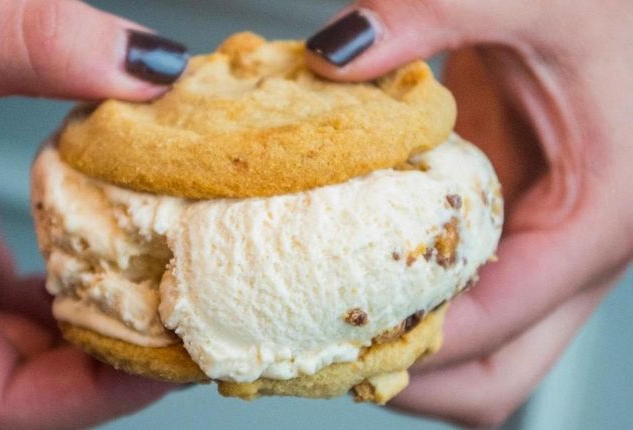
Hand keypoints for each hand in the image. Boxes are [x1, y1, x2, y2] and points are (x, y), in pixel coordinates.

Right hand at [0, 1, 187, 427]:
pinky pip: (28, 276)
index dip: (93, 397)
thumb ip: (20, 45)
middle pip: (32, 373)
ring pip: (33, 328)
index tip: (172, 356)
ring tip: (177, 280)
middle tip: (196, 315)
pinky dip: (85, 265)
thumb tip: (149, 67)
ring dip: (107, 313)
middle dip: (117, 358)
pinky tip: (128, 235)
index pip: (1, 401)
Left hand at [305, 1, 632, 425]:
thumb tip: (335, 54)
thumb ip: (436, 15)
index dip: (409, 347)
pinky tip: (350, 266)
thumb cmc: (616, 3)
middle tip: (324, 359)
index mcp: (600, 220)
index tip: (330, 339)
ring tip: (323, 324)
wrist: (624, 2)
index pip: (495, 329)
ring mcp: (542, 241)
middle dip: (410, 380)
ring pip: (478, 343)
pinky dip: (410, 295)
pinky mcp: (512, 218)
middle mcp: (575, 250)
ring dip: (407, 344)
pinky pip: (463, 290)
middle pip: (494, 374)